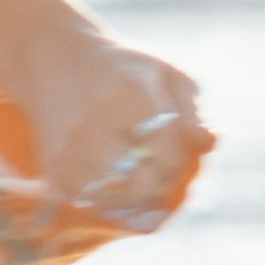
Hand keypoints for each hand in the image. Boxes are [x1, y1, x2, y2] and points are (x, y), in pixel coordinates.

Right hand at [13, 23, 209, 211]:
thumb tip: (209, 143)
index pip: (169, 159)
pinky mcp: (54, 167)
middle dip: (159, 187)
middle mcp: (97, 124)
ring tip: (135, 179)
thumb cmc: (123, 69)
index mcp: (132, 96)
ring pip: (117, 201)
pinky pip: (90, 204)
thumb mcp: (166, 73)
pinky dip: (106, 202)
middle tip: (157, 175)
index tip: (175, 158)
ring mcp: (71, 149)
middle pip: (143, 186)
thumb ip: (192, 111)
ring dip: (133, 199)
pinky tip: (110, 183)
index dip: (179, 167)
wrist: (55, 59)